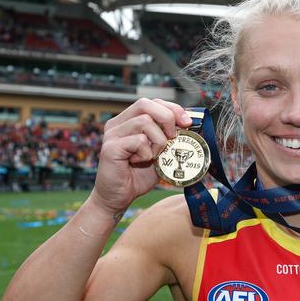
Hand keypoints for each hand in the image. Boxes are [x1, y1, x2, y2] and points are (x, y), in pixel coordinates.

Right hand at [90, 98, 191, 214]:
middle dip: (167, 117)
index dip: (172, 108)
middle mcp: (117, 124)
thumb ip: (170, 138)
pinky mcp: (110, 148)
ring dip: (158, 140)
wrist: (118, 197)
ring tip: (153, 156)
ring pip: (145, 122)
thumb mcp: (160, 153)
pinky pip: (138, 141)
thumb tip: (189, 125)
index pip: (152, 103)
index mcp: (128, 121)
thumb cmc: (138, 175)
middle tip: (173, 137)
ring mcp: (112, 134)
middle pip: (145, 104)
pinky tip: (140, 162)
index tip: (187, 123)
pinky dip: (147, 153)